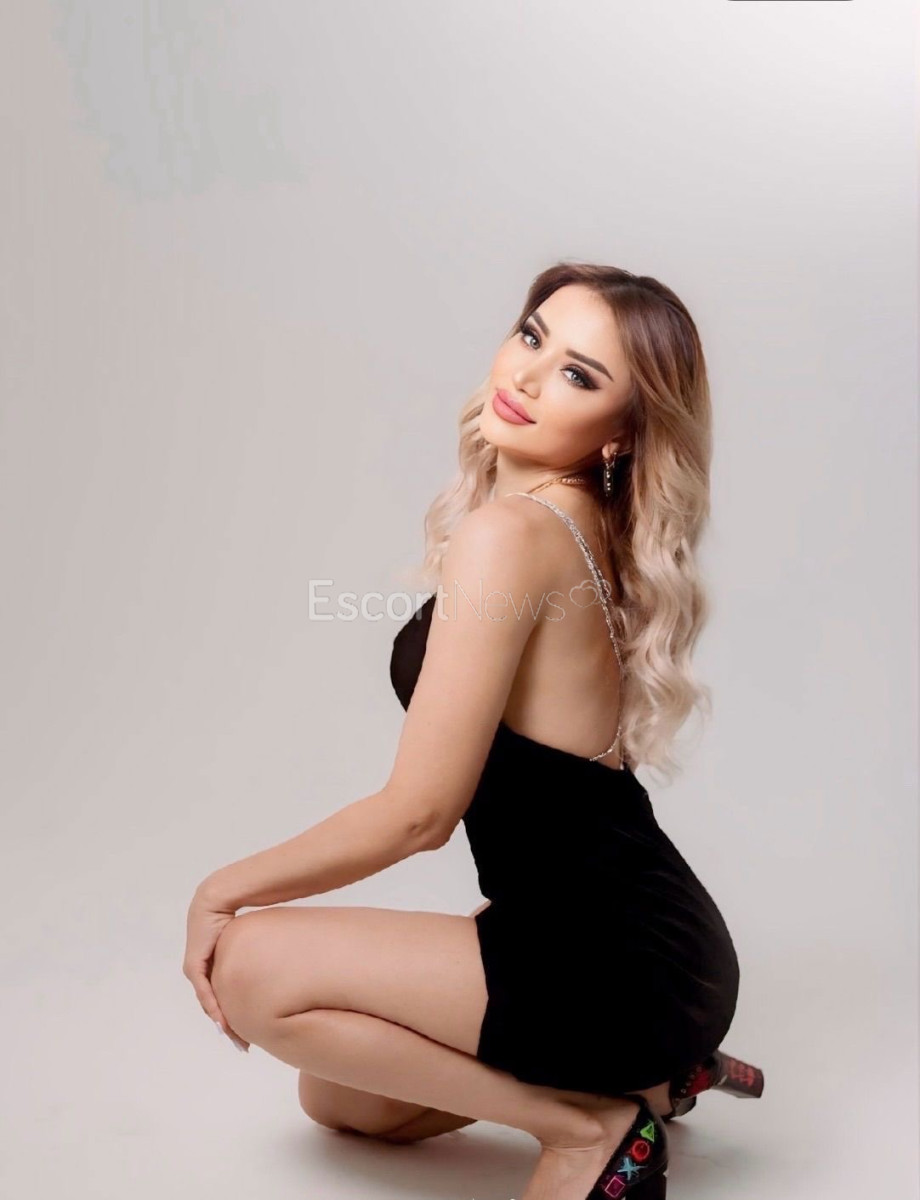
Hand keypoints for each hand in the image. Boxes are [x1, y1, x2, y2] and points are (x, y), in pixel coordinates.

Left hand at [183, 886, 250, 1052]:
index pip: (226, 996)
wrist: (219, 896)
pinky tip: (223, 1023)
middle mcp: (205, 968)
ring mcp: (197, 968)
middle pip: (216, 1006)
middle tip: (243, 1045)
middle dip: (230, 1027)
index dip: (238, 1014)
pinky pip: (205, 993)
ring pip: (210, 1004)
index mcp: (218, 963)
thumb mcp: (250, 939)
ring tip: (237, 1040)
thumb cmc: (239, 911)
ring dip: (223, 1023)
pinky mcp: (194, 965)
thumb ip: (260, 953)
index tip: (250, 1032)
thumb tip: (286, 959)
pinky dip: (214, 1008)